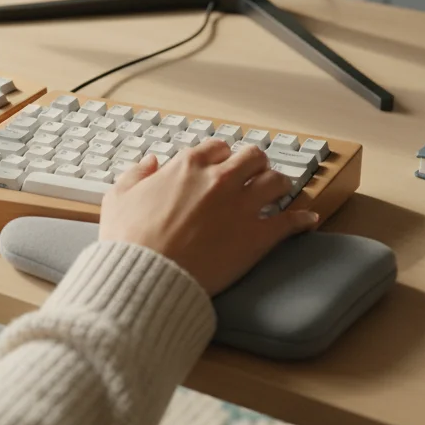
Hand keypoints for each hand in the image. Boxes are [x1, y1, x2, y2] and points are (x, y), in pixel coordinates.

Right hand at [98, 141, 319, 294]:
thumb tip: (149, 163)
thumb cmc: (129, 241)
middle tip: (254, 175)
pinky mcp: (257, 236)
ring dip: (278, 185)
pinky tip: (307, 220)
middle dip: (255, 164)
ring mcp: (242, 206)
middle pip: (253, 157)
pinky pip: (290, 221)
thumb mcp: (117, 198)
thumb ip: (135, 174)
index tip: (221, 164)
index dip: (221, 156)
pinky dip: (301, 220)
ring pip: (276, 181)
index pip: (217, 147)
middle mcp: (219, 180)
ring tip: (279, 193)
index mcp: (187, 166)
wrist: (148, 277)